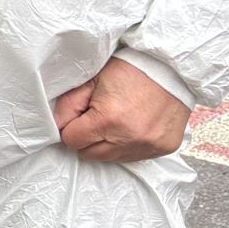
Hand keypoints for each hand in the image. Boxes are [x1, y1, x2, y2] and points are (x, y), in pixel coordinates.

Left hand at [54, 58, 190, 161]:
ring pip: (111, 159)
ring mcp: (148, 146)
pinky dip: (127, 146)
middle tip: (96, 117)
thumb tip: (57, 127)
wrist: (171, 68)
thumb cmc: (128, 71)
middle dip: (87, 138)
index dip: (71, 128)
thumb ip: (68, 106)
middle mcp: (130, 138)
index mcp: (108, 120)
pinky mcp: (163, 149)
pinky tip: (132, 126)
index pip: (72, 141)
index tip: (80, 116)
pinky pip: (134, 157)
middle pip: (89, 154)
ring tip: (116, 120)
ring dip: (107, 144)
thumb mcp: (91, 80)